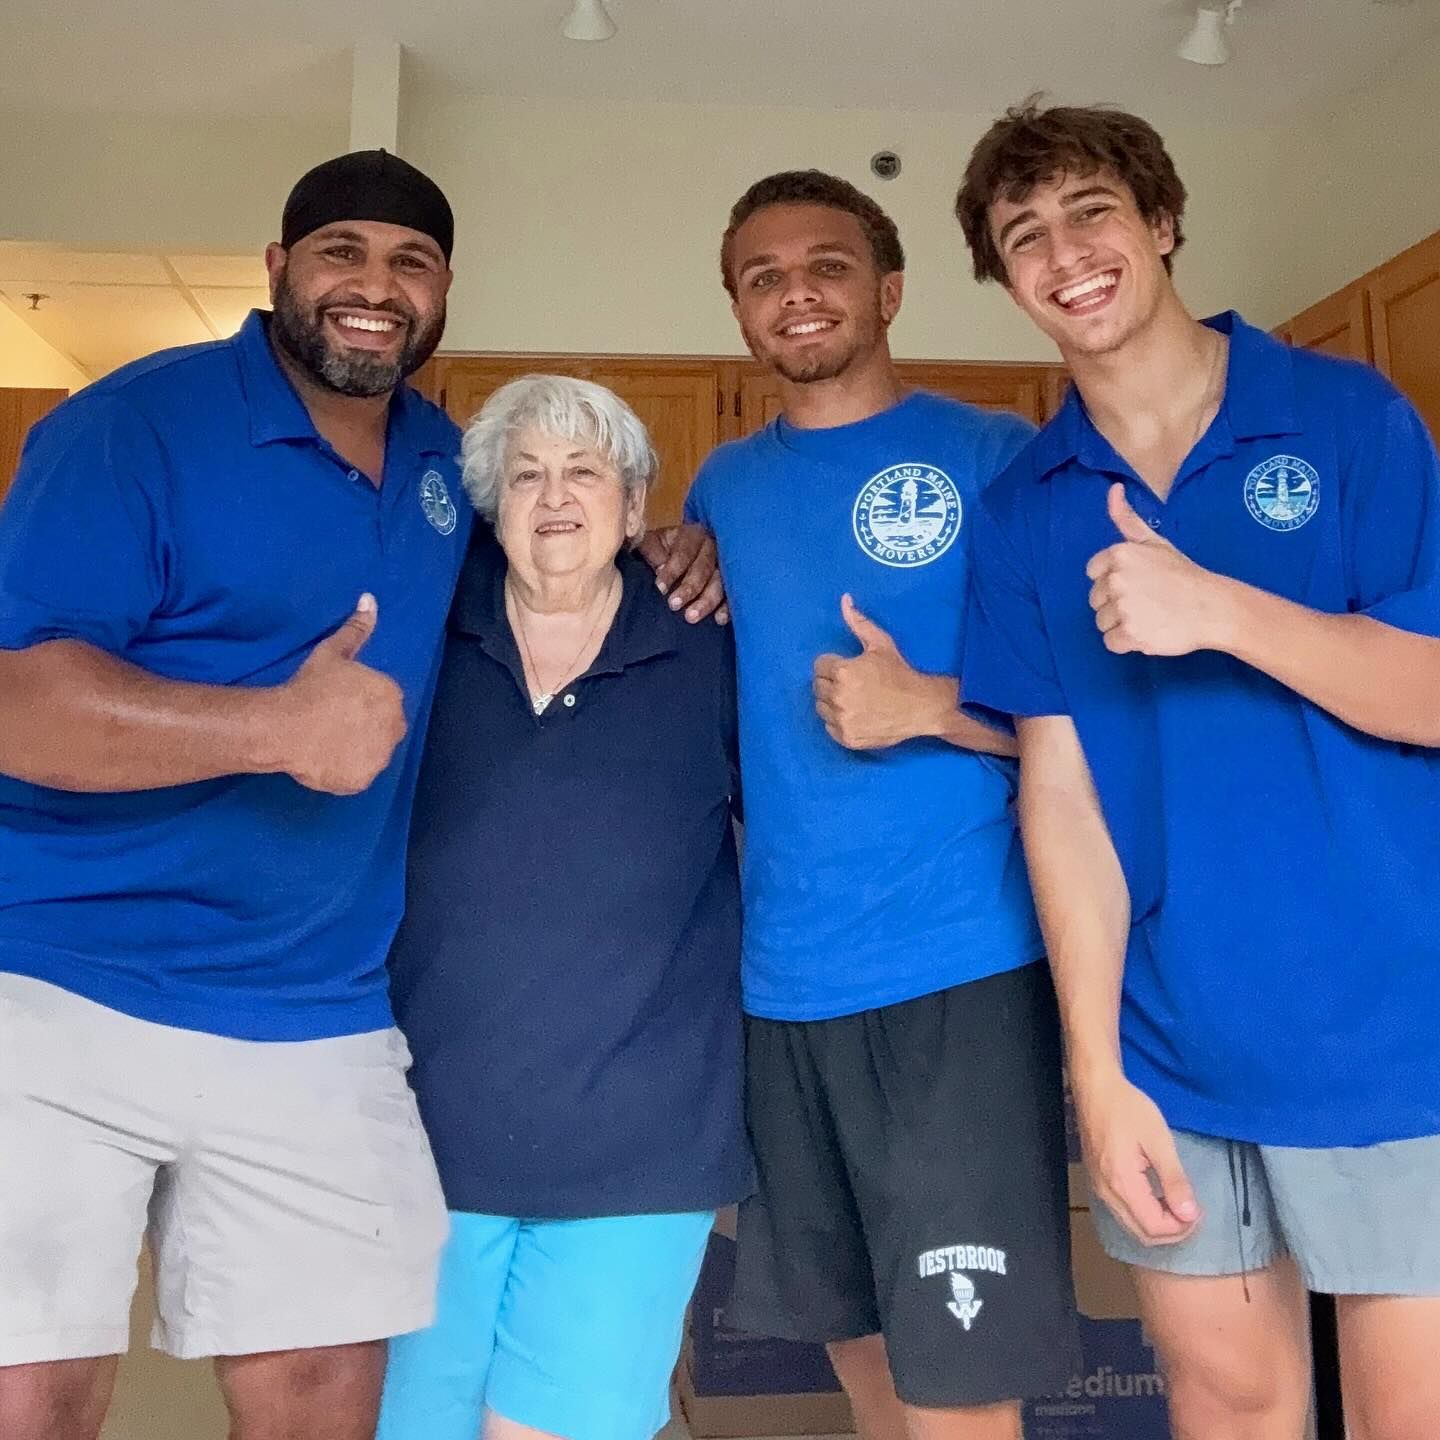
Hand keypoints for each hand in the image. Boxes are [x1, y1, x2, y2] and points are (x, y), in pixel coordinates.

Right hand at [272, 595, 407, 794]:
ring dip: (357, 748)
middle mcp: (394, 727)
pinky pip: (357, 775)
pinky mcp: (363, 780)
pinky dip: (345, 770)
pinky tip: (324, 758)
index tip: (338, 703)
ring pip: (373, 752)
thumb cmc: (310, 687)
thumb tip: (370, 600)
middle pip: (383, 727)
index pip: (383, 701)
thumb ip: (356, 629)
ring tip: (327, 741)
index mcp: (392, 696)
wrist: (286, 725)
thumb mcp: (333, 653)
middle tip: (331, 723)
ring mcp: (380, 757)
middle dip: (363, 726)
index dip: (359, 703)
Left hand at [635, 524, 728, 624]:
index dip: (673, 570)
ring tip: (692, 617)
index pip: (684, 552)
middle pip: (704, 568)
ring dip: (707, 601)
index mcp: (692, 535)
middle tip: (674, 605)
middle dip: (689, 587)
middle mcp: (712, 548)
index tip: (660, 588)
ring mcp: (725, 565)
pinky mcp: (732, 582)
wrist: (676, 556)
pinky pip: (732, 595)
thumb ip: (652, 550)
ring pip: (720, 582)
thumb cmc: (663, 549)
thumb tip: (660, 568)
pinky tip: (719, 619)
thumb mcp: (653, 543)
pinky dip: (727, 608)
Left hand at [813, 594, 955, 748]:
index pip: (819, 666)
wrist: (922, 706)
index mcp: (842, 671)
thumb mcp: (881, 644)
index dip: (834, 665)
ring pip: (821, 707)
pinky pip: (829, 727)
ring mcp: (841, 720)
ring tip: (855, 699)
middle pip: (818, 687)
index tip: (850, 669)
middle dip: (831, 683)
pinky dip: (839, 722)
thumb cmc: (900, 673)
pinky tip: (857, 714)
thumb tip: (844, 599)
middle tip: (853, 684)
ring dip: (832, 703)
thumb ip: (858, 623)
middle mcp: (838, 696)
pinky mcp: (846, 738)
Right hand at [1075, 1069, 1201, 1246]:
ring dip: (1158, 1224)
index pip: (1154, 1227)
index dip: (1181, 1227)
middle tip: (1191, 1211)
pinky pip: (1123, 1212)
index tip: (1198, 1209)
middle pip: (1142, 1233)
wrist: (1095, 1089)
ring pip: (1132, 1226)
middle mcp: (1107, 1193)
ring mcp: (1100, 1189)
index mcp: (1122, 1183)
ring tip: (1178, 1204)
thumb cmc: (1128, 1109)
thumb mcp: (1158, 1140)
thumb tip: (1189, 1214)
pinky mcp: (1098, 1182)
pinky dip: (1144, 1214)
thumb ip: (1174, 1179)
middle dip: (1171, 1231)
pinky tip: (1158, 1196)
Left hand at [1086, 484, 1234, 656]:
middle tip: (1147, 601)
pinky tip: (1148, 631)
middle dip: (1116, 603)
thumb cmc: (1183, 574)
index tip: (1137, 582)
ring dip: (1121, 624)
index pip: (1093, 573)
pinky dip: (1127, 642)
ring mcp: (1122, 607)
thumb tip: (1113, 489)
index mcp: (1119, 554)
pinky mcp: (1129, 633)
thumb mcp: (1155, 541)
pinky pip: (1111, 642)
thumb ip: (1127, 519)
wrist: (1212, 607)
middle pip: (1096, 600)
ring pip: (1102, 622)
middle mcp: (1116, 579)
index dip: (1112, 581)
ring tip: (1149, 616)